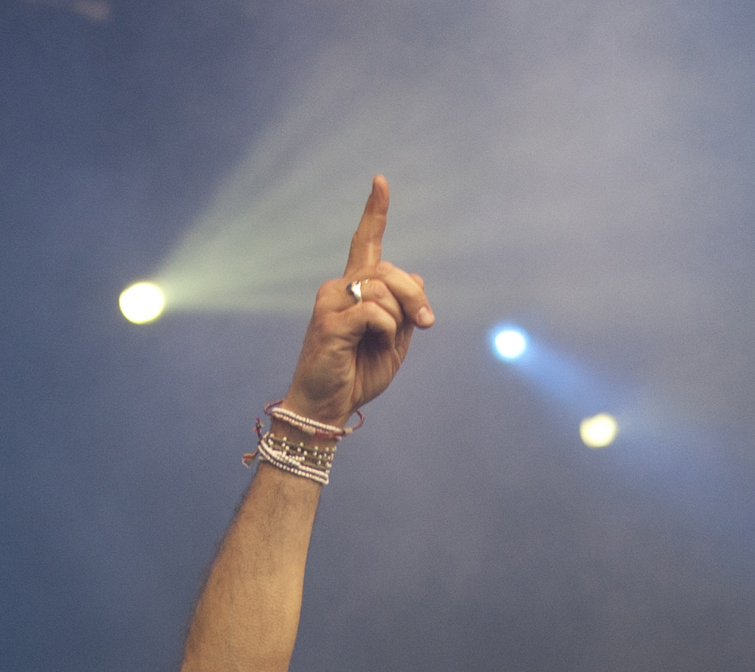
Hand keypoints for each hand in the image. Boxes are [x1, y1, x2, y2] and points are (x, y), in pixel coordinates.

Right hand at [281, 175, 435, 429]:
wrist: (329, 407)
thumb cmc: (358, 374)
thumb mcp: (395, 342)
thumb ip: (406, 311)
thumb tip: (418, 277)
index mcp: (355, 289)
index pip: (366, 243)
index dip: (374, 212)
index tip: (380, 182)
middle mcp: (339, 287)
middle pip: (388, 270)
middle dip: (414, 297)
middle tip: (427, 323)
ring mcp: (330, 301)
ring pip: (383, 291)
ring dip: (398, 321)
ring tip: (383, 346)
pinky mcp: (328, 321)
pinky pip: (374, 312)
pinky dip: (385, 332)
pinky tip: (374, 346)